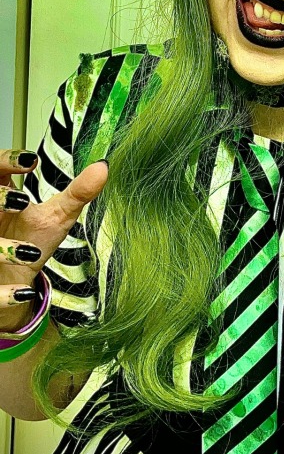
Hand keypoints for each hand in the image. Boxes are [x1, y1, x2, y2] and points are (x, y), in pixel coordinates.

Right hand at [0, 149, 107, 324]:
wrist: (14, 279)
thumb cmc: (32, 239)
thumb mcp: (58, 215)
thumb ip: (78, 192)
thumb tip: (103, 167)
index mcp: (0, 198)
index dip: (7, 160)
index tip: (32, 160)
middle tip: (21, 200)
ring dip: (3, 249)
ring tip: (30, 251)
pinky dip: (5, 293)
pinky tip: (23, 292)